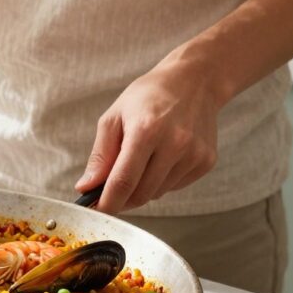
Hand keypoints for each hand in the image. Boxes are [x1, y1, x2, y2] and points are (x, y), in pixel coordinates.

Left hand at [75, 61, 223, 212]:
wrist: (194, 81)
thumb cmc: (148, 97)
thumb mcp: (114, 118)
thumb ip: (100, 156)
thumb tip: (86, 187)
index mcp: (146, 131)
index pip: (123, 182)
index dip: (107, 203)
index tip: (96, 210)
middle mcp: (175, 144)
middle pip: (140, 193)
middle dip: (121, 198)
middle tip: (110, 190)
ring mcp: (194, 155)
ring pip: (157, 193)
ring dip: (141, 188)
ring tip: (141, 161)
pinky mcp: (206, 162)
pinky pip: (174, 187)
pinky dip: (161, 181)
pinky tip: (161, 158)